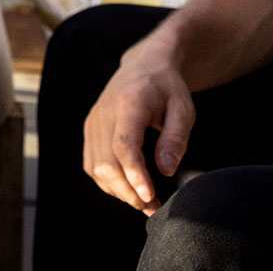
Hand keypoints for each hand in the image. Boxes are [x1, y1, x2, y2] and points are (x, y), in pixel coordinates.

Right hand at [82, 39, 195, 214]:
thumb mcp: (183, 108)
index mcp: (129, 103)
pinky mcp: (89, 129)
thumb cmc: (167, 88)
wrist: (143, 65)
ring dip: (118, 190)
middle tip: (153, 207)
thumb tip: (165, 170)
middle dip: (128, 191)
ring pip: (95, 167)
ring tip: (143, 202)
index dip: (134, 174)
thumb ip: (175, 138)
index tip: (150, 195)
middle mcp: (104, 112)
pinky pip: (91, 163)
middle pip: (106, 162)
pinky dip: (107, 182)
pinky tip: (127, 188)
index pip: (124, 145)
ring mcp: (93, 121)